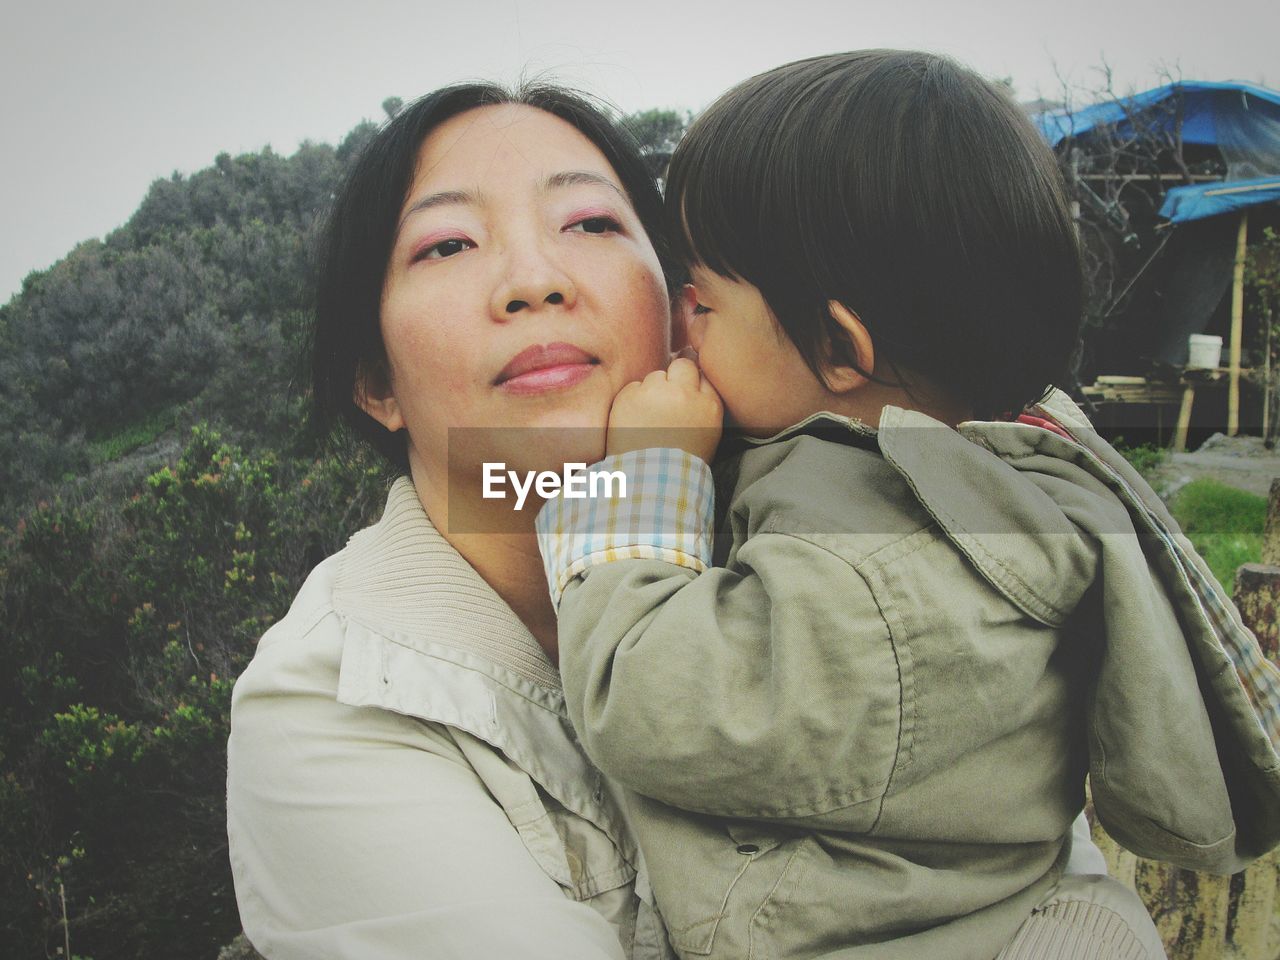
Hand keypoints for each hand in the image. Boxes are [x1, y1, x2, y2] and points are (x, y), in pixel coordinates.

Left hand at [606, 358, 722, 461]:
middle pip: (682, 365)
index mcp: (709, 405)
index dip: (693, 383)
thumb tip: (694, 380)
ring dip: (653, 390)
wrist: (649, 483)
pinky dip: (633, 400)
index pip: (703, 375)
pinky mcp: (630, 396)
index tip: (686, 392)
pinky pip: (634, 387)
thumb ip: (704, 404)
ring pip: (656, 376)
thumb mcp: (708, 434)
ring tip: (649, 419)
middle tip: (668, 398)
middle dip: (676, 376)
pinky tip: (635, 422)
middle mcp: (685, 393)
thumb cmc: (681, 464)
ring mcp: (656, 392)